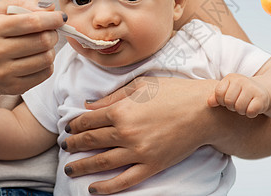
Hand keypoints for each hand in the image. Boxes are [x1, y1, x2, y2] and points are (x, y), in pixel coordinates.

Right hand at [0, 0, 64, 96]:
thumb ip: (23, 2)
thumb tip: (50, 8)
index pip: (32, 22)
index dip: (52, 19)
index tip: (61, 17)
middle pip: (43, 40)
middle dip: (53, 34)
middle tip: (49, 32)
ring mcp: (3, 72)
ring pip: (47, 58)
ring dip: (51, 49)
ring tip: (42, 46)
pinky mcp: (13, 87)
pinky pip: (45, 74)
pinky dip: (47, 64)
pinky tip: (37, 59)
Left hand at [62, 77, 218, 194]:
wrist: (204, 111)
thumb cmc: (175, 92)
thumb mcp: (141, 85)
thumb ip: (113, 96)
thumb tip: (89, 105)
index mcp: (121, 109)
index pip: (87, 121)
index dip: (74, 126)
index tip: (69, 129)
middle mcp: (126, 132)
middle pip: (91, 141)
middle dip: (73, 145)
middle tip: (65, 146)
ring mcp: (139, 151)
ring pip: (101, 162)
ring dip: (82, 166)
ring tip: (70, 169)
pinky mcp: (152, 165)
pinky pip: (124, 180)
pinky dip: (106, 187)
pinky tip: (93, 189)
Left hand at [208, 73, 270, 117]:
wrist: (262, 92)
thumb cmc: (240, 94)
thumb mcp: (227, 92)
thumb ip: (216, 96)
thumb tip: (209, 103)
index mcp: (231, 78)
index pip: (219, 93)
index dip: (221, 101)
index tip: (227, 101)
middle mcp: (242, 80)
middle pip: (228, 101)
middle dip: (231, 107)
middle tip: (237, 104)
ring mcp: (252, 88)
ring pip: (239, 108)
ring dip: (241, 111)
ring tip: (244, 106)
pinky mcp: (262, 98)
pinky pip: (250, 111)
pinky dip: (250, 114)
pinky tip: (252, 109)